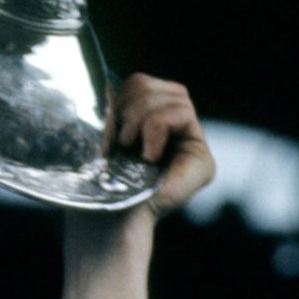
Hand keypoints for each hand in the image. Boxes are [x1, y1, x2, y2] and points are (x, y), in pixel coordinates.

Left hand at [105, 72, 214, 222]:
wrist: (104, 219)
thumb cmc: (96, 180)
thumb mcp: (103, 131)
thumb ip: (116, 104)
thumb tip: (110, 80)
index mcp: (147, 125)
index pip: (142, 83)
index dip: (122, 93)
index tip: (107, 117)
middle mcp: (173, 135)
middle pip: (156, 85)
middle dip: (131, 102)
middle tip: (119, 135)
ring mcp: (191, 147)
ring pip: (174, 94)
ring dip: (142, 115)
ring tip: (130, 145)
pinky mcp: (202, 160)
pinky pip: (182, 113)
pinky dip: (156, 127)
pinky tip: (148, 155)